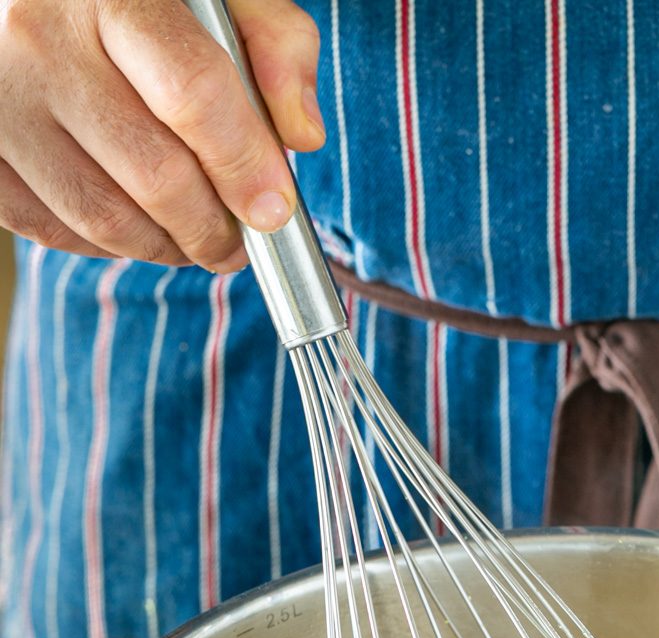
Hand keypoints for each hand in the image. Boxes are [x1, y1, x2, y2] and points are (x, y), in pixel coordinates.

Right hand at [0, 0, 323, 272]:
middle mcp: (39, 38)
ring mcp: (0, 97)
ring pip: (103, 216)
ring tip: (196, 239)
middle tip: (240, 240)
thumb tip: (299, 137)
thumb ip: (273, 42)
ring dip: (166, 247)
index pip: (193, 95)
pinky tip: (136, 224)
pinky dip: (106, 244)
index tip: (274, 209)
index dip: (245, 166)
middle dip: (213, 227)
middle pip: (155, 174)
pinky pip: (52, 227)